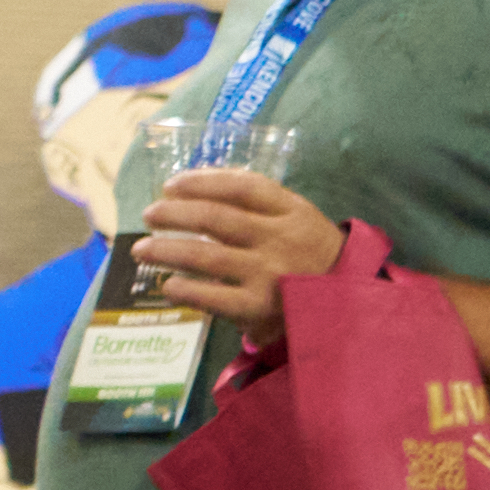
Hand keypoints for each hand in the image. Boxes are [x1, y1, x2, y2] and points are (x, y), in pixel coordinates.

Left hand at [126, 165, 344, 326]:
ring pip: (206, 256)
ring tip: (140, 248)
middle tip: (149, 214)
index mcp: (292, 211)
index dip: (202, 182)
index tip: (171, 184)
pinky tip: (168, 284)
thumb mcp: (299, 220)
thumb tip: (197, 188)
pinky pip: (212, 297)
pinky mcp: (259, 308)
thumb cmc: (312, 257)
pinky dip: (186, 289)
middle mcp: (280, 239)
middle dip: (175, 214)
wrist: (349, 304)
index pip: (242, 187)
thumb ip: (260, 206)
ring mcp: (269, 274)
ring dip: (167, 250)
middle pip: (216, 219)